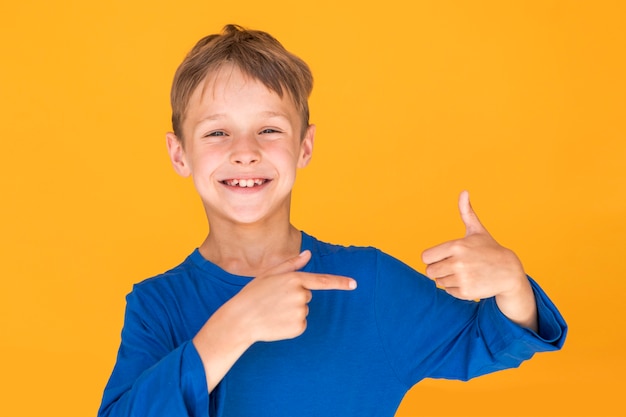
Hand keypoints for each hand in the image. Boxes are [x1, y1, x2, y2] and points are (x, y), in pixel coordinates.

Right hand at [233, 250, 356, 342]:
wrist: (240, 320)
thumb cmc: (252, 295)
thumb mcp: (269, 275)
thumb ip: (291, 264)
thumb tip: (307, 254)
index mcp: (294, 279)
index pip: (323, 281)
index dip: (340, 282)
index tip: (354, 284)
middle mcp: (300, 295)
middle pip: (307, 295)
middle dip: (294, 297)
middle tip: (274, 301)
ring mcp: (300, 312)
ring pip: (303, 310)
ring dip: (291, 311)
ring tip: (273, 312)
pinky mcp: (298, 327)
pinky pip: (300, 324)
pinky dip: (291, 325)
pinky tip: (276, 323)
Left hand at [421, 191, 526, 300]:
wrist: (509, 271)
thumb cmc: (489, 249)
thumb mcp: (477, 230)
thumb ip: (466, 212)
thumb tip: (464, 191)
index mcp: (456, 245)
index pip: (425, 257)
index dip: (432, 258)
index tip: (443, 257)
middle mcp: (458, 262)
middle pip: (430, 271)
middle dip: (439, 269)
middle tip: (454, 266)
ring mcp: (462, 278)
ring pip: (439, 282)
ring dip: (448, 279)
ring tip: (465, 273)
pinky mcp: (467, 292)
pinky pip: (449, 292)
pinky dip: (456, 289)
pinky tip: (470, 282)